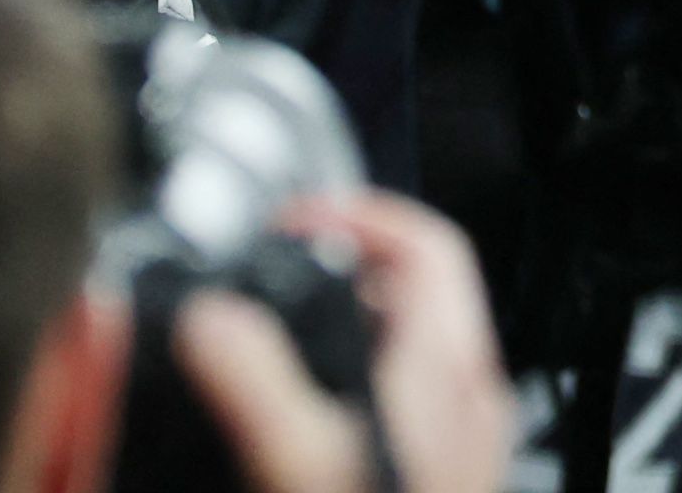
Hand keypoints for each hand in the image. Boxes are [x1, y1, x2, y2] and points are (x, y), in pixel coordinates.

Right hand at [176, 190, 515, 492]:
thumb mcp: (302, 463)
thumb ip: (254, 384)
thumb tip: (213, 321)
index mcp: (447, 373)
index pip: (429, 245)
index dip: (360, 214)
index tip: (294, 221)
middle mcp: (468, 403)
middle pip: (420, 295)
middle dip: (341, 275)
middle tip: (275, 277)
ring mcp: (462, 448)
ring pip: (409, 355)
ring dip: (345, 337)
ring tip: (276, 346)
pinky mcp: (442, 483)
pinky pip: (401, 412)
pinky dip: (352, 395)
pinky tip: (302, 428)